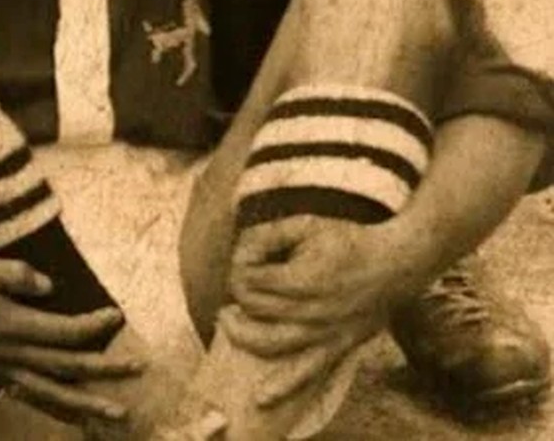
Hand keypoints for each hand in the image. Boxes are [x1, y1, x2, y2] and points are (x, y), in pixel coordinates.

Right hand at [0, 254, 145, 424]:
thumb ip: (14, 274)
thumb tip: (47, 285)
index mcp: (11, 325)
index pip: (63, 332)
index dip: (94, 327)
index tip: (117, 316)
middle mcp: (11, 354)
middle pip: (67, 368)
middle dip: (106, 371)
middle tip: (140, 369)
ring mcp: (3, 370)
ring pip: (53, 395)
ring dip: (88, 406)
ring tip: (119, 414)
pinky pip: (32, 398)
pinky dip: (57, 409)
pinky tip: (73, 414)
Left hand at [225, 216, 415, 407]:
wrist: (396, 264)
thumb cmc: (348, 241)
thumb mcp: (306, 224)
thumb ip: (269, 234)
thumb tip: (240, 249)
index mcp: (302, 279)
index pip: (251, 280)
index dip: (239, 266)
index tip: (243, 257)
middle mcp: (311, 311)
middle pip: (255, 308)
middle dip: (237, 294)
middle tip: (237, 282)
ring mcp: (325, 334)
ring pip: (271, 343)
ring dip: (242, 335)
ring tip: (228, 321)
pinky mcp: (338, 347)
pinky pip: (308, 373)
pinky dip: (284, 387)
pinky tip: (263, 399)